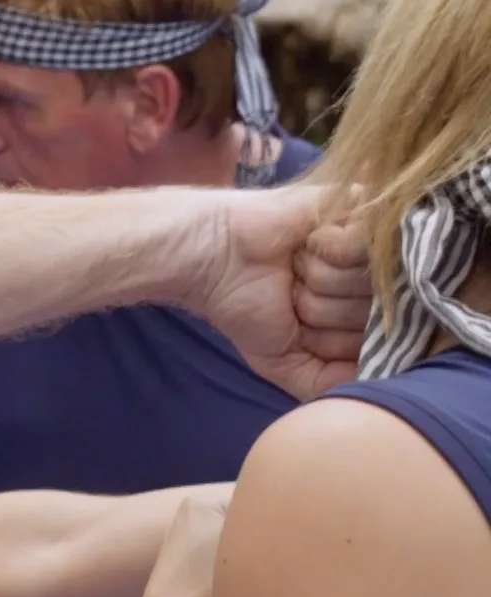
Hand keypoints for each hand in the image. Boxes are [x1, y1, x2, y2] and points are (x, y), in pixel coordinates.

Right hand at [195, 186, 371, 399]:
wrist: (213, 258)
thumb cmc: (244, 307)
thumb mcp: (283, 364)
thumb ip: (330, 383)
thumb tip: (381, 388)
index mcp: (356, 311)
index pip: (382, 340)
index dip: (339, 341)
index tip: (303, 330)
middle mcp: (369, 278)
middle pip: (379, 310)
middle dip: (328, 311)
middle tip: (293, 293)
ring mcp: (369, 243)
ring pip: (372, 278)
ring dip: (322, 279)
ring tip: (295, 266)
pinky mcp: (361, 207)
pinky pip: (368, 242)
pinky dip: (328, 251)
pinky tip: (304, 244)